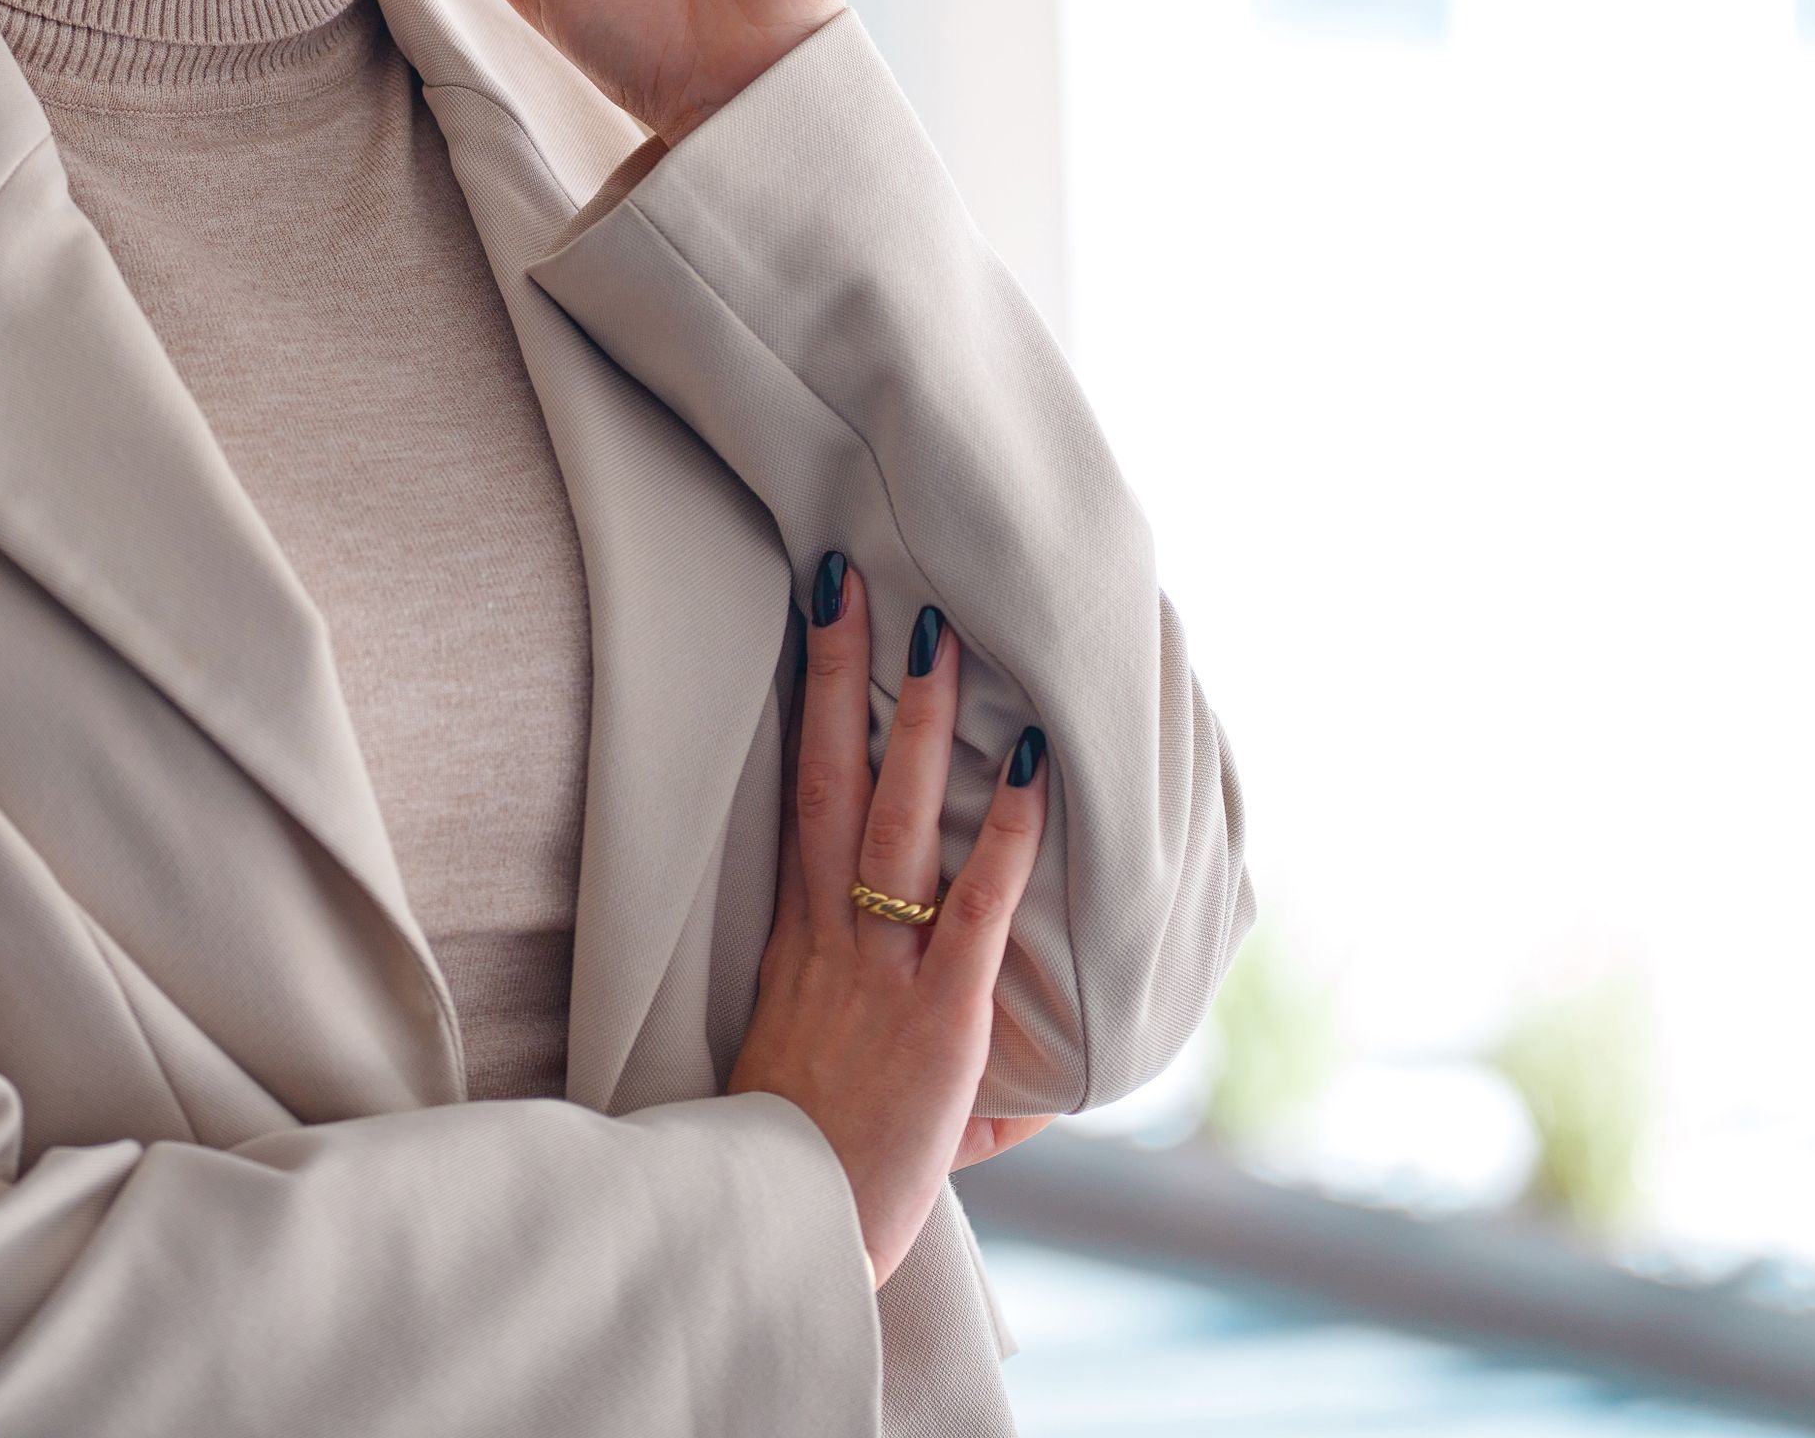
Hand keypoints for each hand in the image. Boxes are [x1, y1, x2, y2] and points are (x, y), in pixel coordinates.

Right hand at [726, 558, 1051, 1286]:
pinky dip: (1008, 834)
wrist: (782, 1238)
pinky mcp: (938, 1017)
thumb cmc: (809, 1178)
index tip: (809, 631)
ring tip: (937, 631)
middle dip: (835, 675)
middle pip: (825, 779)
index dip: (804, 714)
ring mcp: (882, 972)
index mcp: (801, 947)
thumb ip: (950, 1080)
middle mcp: (831, 939)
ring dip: (920, 722)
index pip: (798, 802)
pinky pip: (977, 907)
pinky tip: (1033, 765)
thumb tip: (1031, 1089)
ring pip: (890, 819)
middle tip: (846, 576)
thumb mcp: (858, 1106)